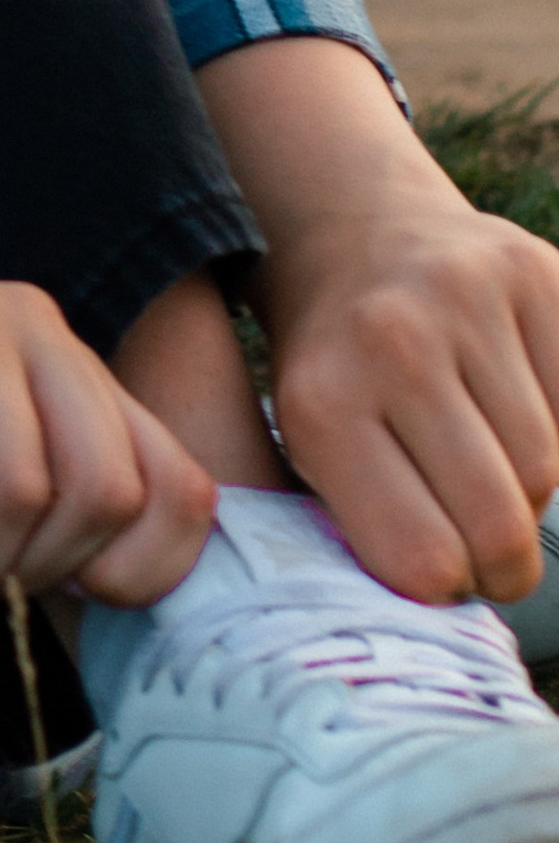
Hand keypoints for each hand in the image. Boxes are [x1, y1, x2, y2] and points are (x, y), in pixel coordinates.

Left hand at [262, 202, 558, 604]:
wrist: (354, 234)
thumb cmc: (338, 365)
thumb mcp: (308, 448)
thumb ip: (366, 529)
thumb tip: (445, 609)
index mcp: (322, 403)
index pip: (425, 564)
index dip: (446, 586)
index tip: (441, 571)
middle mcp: (393, 342)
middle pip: (502, 524)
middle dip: (503, 560)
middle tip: (487, 548)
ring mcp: (467, 298)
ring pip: (551, 471)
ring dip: (530, 491)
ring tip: (491, 468)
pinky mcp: (533, 273)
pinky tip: (522, 412)